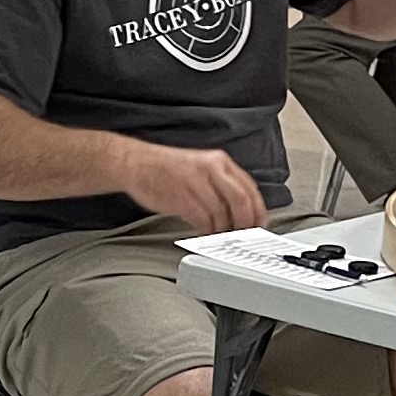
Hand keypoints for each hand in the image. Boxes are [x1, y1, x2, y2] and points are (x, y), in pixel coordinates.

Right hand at [122, 139, 267, 234]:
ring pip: (222, 213)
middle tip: (244, 234)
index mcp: (219, 161)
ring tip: (220, 234)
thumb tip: (239, 209)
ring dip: (223, 229)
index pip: (249, 188)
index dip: (258, 209)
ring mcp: (196, 183)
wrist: (135, 163)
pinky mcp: (181, 198)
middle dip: (246, 222)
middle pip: (241, 201)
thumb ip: (221, 184)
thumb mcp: (201, 166)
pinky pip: (203, 220)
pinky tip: (203, 231)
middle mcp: (211, 169)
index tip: (260, 223)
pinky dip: (206, 230)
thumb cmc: (166, 168)